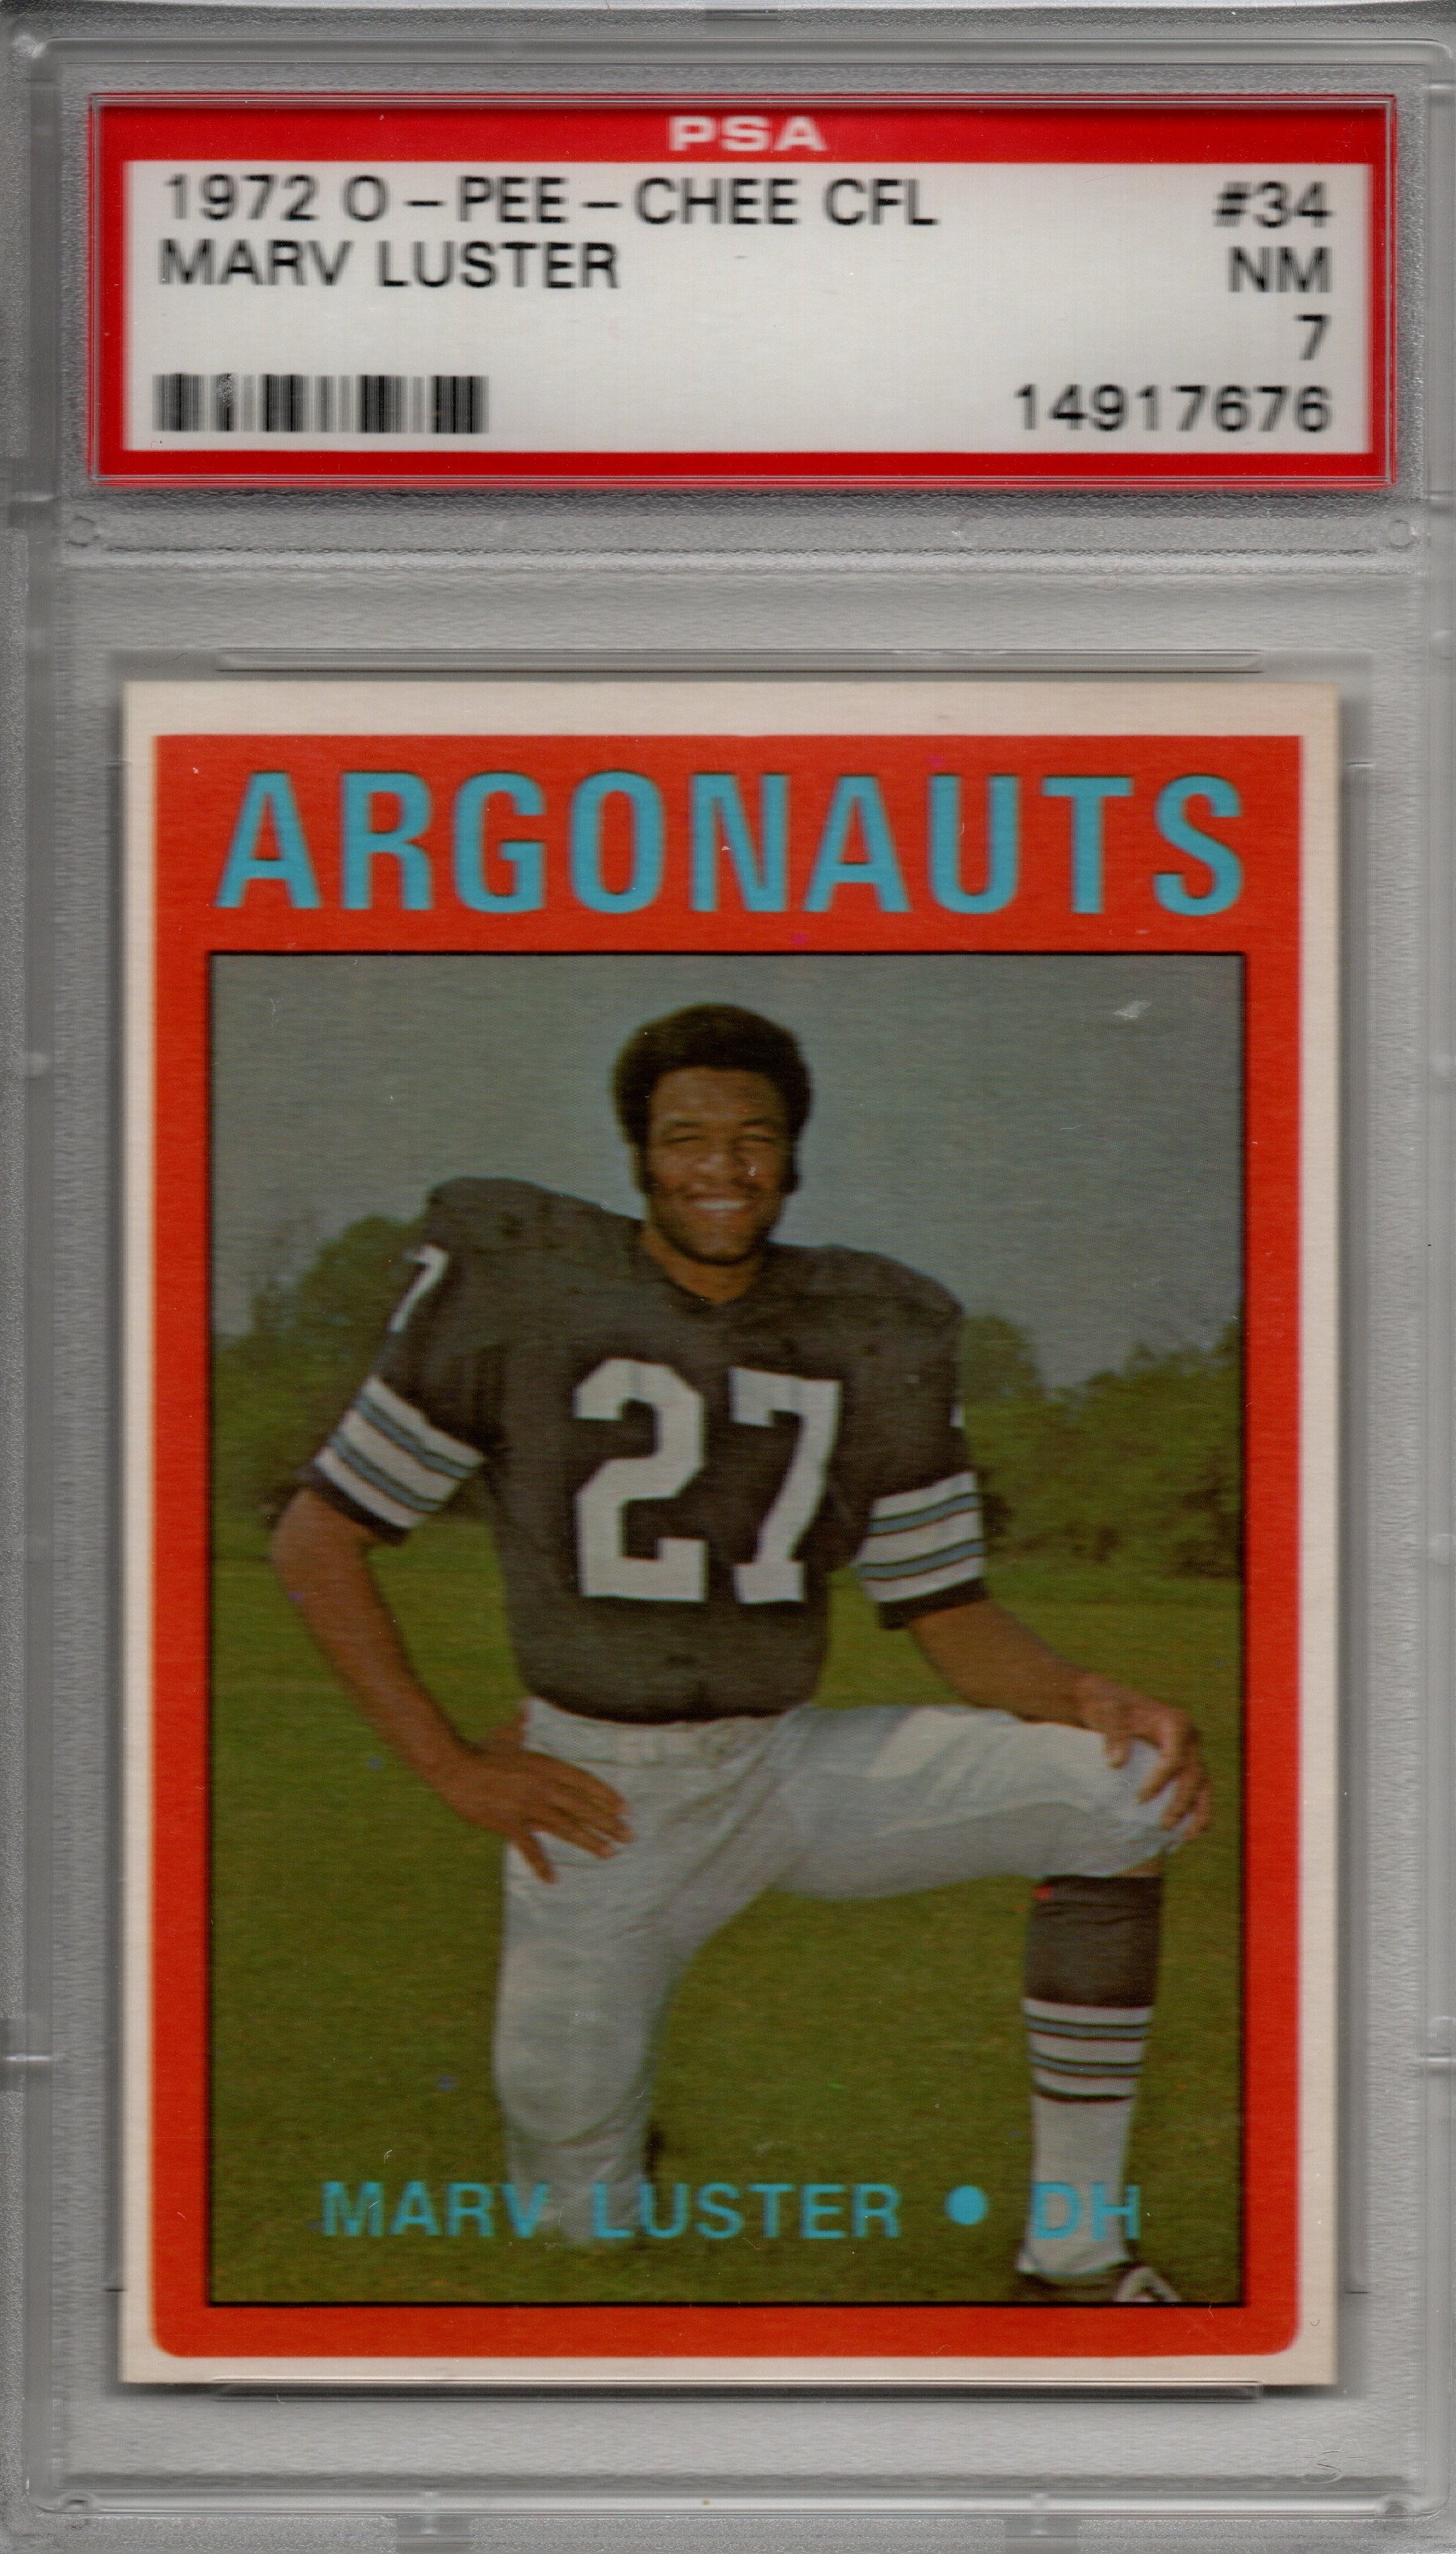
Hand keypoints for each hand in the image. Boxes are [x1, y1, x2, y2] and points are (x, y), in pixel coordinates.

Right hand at [430, 1714, 630, 1880]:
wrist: (453, 1766)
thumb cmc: (479, 1749)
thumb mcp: (505, 1734)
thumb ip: (521, 1723)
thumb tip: (525, 1705)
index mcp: (545, 1765)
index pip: (584, 1781)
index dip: (606, 1795)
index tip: (624, 1808)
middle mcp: (541, 1786)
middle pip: (581, 1806)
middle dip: (607, 1822)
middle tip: (628, 1836)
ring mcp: (526, 1806)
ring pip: (565, 1827)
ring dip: (588, 1841)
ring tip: (608, 1852)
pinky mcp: (508, 1823)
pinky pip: (529, 1847)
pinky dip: (540, 1864)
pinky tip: (552, 1878)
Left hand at [1071, 1672, 1211, 1838]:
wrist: (1108, 1705)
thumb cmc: (1107, 1707)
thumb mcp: (1107, 1714)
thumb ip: (1113, 1734)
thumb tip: (1116, 1763)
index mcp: (1176, 1723)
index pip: (1174, 1759)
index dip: (1159, 1782)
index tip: (1139, 1799)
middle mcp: (1190, 1737)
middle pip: (1194, 1775)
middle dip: (1181, 1803)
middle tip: (1162, 1825)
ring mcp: (1190, 1751)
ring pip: (1203, 1784)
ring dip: (1199, 1812)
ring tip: (1186, 1837)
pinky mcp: (1185, 1763)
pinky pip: (1198, 1789)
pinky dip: (1196, 1810)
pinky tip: (1187, 1831)